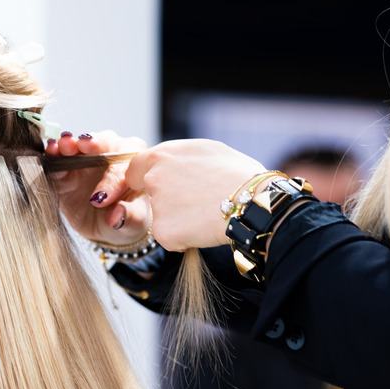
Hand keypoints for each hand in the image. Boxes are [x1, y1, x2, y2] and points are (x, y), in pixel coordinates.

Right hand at [45, 131, 149, 246]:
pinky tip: (50, 152)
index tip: (101, 198)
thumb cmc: (128, 218)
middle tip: (84, 144)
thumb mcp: (134, 224)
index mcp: (134, 165)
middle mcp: (112, 155)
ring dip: (70, 144)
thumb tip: (116, 217)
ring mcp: (86, 160)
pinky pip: (58, 159)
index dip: (112, 181)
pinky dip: (53, 156)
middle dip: (93, 143)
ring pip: (80, 145)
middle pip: (105, 142)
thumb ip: (129, 218)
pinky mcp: (65, 170)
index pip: (125, 167)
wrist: (108, 226)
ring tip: (62, 145)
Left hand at [125, 139, 264, 250]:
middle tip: (193, 202)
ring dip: (177, 219)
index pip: (135, 170)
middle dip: (165, 200)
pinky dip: (183, 238)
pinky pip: (169, 237)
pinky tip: (204, 228)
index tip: (163, 187)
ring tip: (206, 213)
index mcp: (161, 156)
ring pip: (161, 217)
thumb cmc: (237, 173)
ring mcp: (157, 206)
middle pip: (149, 194)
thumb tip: (169, 163)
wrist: (254, 202)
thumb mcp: (205, 150)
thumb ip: (177, 158)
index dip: (146, 179)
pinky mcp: (163, 232)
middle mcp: (153, 179)